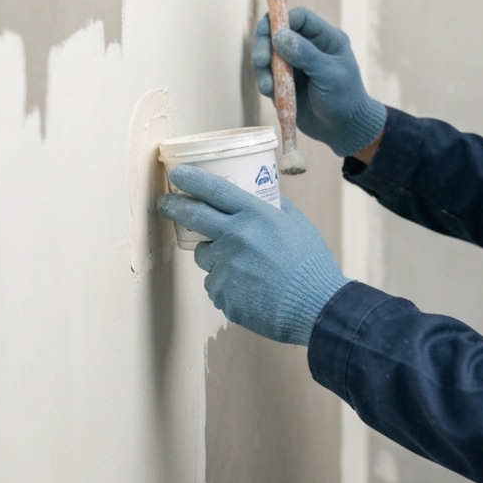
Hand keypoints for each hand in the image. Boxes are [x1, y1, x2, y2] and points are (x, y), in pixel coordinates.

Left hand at [157, 165, 347, 344]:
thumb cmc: (312, 266)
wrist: (316, 308)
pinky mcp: (221, 293)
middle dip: (174, 206)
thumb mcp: (300, 226)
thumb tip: (266, 195)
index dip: (192, 179)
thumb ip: (279, 208)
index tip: (178, 174)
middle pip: (193, 216)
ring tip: (245, 267)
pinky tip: (251, 290)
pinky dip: (227, 284)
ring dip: (215, 255)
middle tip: (165, 203)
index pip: (215, 190)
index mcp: (257, 216)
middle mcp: (236, 237)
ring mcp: (226, 266)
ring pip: (205, 255)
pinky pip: (215, 283)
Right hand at [252, 6, 386, 157]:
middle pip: (276, 32)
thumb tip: (279, 36)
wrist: (344, 130)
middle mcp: (308, 47)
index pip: (299, 17)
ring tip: (268, 87)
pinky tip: (271, 94)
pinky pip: (267, 75)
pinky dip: (265, 82)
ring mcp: (294, 64)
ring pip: (267, 54)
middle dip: (264, 44)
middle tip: (261, 61)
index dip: (282, 20)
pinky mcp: (284, 82)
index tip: (271, 35)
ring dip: (262, 68)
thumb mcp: (329, 75)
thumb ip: (306, 54)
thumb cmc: (345, 99)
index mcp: (325, 38)